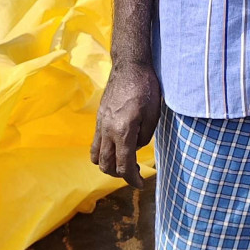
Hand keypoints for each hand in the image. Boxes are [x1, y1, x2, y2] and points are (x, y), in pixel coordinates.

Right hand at [90, 61, 160, 185]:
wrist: (129, 66)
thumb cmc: (146, 88)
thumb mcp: (154, 115)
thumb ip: (144, 137)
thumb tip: (136, 147)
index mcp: (123, 131)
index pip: (124, 165)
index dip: (133, 179)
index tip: (141, 184)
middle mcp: (107, 130)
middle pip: (106, 165)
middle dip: (120, 175)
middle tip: (134, 172)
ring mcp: (100, 124)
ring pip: (96, 156)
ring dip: (108, 165)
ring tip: (122, 162)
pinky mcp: (98, 118)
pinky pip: (95, 143)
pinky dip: (103, 152)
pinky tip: (116, 146)